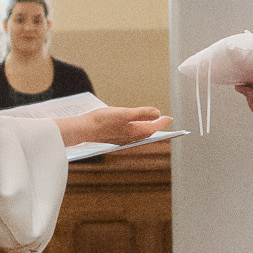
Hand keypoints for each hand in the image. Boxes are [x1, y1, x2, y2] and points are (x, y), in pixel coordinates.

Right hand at [55, 105, 170, 147]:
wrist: (83, 129)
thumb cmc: (101, 121)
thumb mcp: (123, 113)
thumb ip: (141, 113)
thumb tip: (157, 113)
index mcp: (133, 131)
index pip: (153, 127)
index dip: (162, 122)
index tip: (170, 118)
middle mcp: (129, 137)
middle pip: (147, 132)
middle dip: (156, 127)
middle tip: (163, 121)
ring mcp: (121, 138)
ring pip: (138, 134)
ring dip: (146, 128)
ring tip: (151, 123)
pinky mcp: (113, 137)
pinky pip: (130, 134)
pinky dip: (136, 129)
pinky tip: (132, 126)